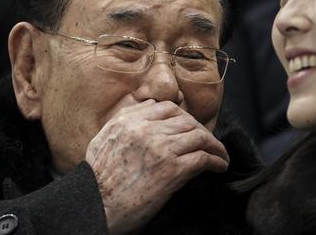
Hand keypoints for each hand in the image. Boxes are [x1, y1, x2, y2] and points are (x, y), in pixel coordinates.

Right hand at [85, 97, 228, 234]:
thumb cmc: (96, 181)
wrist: (95, 207)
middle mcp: (146, 130)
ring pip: (199, 136)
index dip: (184, 117)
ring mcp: (161, 148)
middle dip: (202, 131)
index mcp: (128, 122)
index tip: (191, 127)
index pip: (167, 108)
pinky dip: (216, 160)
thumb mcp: (102, 140)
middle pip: (187, 121)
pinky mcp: (173, 170)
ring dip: (214, 145)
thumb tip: (147, 109)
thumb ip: (123, 122)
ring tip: (220, 154)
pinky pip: (203, 158)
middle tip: (209, 142)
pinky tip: (219, 166)